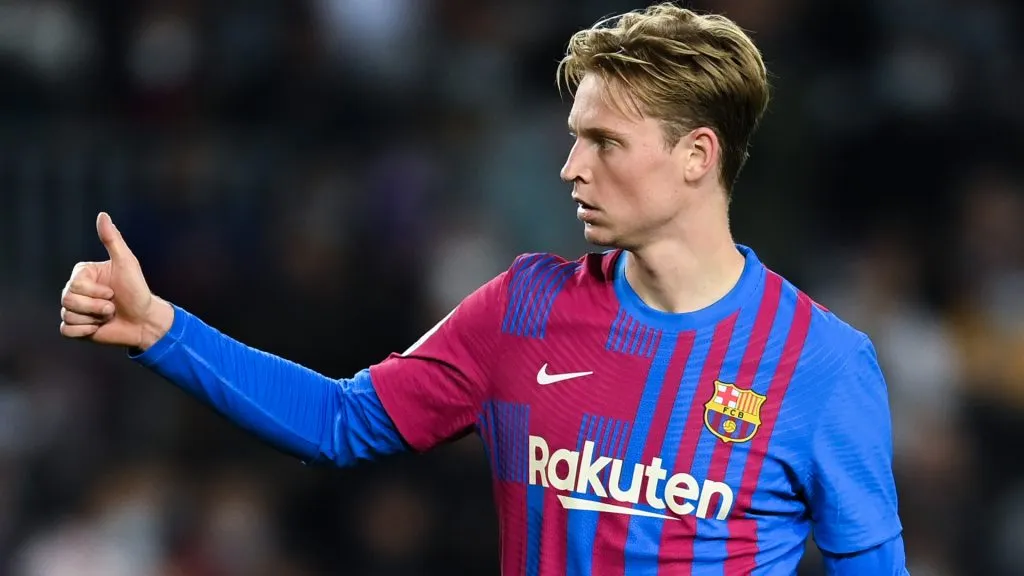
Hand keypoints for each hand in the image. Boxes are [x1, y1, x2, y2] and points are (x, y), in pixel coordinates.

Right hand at [59, 212, 173, 349]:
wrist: (145, 321)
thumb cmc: (137, 290)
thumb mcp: (127, 263)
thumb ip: (112, 240)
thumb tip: (102, 215)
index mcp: (83, 274)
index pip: (74, 285)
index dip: (96, 293)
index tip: (113, 292)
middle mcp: (75, 290)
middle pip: (67, 301)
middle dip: (95, 308)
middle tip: (112, 307)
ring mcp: (75, 309)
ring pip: (68, 316)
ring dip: (93, 320)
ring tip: (108, 316)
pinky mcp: (76, 328)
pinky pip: (66, 330)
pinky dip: (84, 332)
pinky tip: (98, 328)